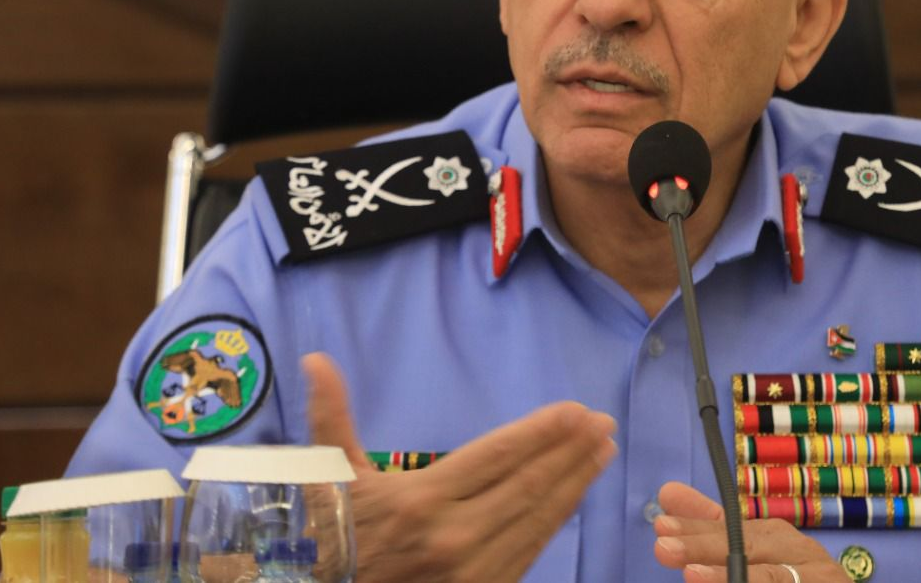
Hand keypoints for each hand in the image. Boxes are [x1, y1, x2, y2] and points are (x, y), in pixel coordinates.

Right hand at [302, 352, 617, 582]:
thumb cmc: (333, 537)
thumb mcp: (330, 478)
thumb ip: (331, 418)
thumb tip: (316, 360)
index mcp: (422, 500)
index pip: (498, 456)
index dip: (542, 432)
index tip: (576, 411)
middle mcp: (454, 536)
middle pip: (528, 485)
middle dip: (571, 451)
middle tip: (603, 423)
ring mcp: (473, 571)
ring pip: (537, 519)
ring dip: (574, 483)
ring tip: (601, 452)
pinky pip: (529, 551)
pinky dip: (556, 520)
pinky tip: (573, 495)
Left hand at [651, 481, 852, 582]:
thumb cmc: (790, 579)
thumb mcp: (750, 553)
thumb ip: (712, 527)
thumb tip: (667, 492)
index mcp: (777, 537)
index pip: (731, 528)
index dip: (695, 528)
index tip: (661, 526)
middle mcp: (800, 552)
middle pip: (749, 547)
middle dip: (705, 547)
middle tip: (665, 548)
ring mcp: (818, 576)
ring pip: (770, 576)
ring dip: (729, 577)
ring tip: (692, 575)